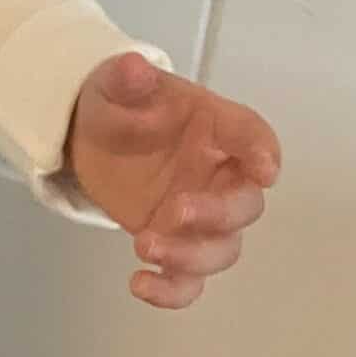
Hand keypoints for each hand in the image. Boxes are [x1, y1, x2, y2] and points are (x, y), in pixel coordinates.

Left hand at [64, 51, 281, 311]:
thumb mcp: (114, 85)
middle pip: (244, 204)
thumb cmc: (119, 104)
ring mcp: (201, 215)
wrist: (90, 137)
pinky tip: (139, 284)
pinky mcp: (177, 245)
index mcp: (214, 127)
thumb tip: (133, 66)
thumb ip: (126, 79)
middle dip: (217, 215)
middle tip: (173, 213)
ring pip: (221, 249)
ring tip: (143, 244)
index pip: (252, 135)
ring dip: (191, 255)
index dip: (263, 151)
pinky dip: (171, 291)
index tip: (265, 168)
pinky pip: (188, 279)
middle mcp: (218, 174)